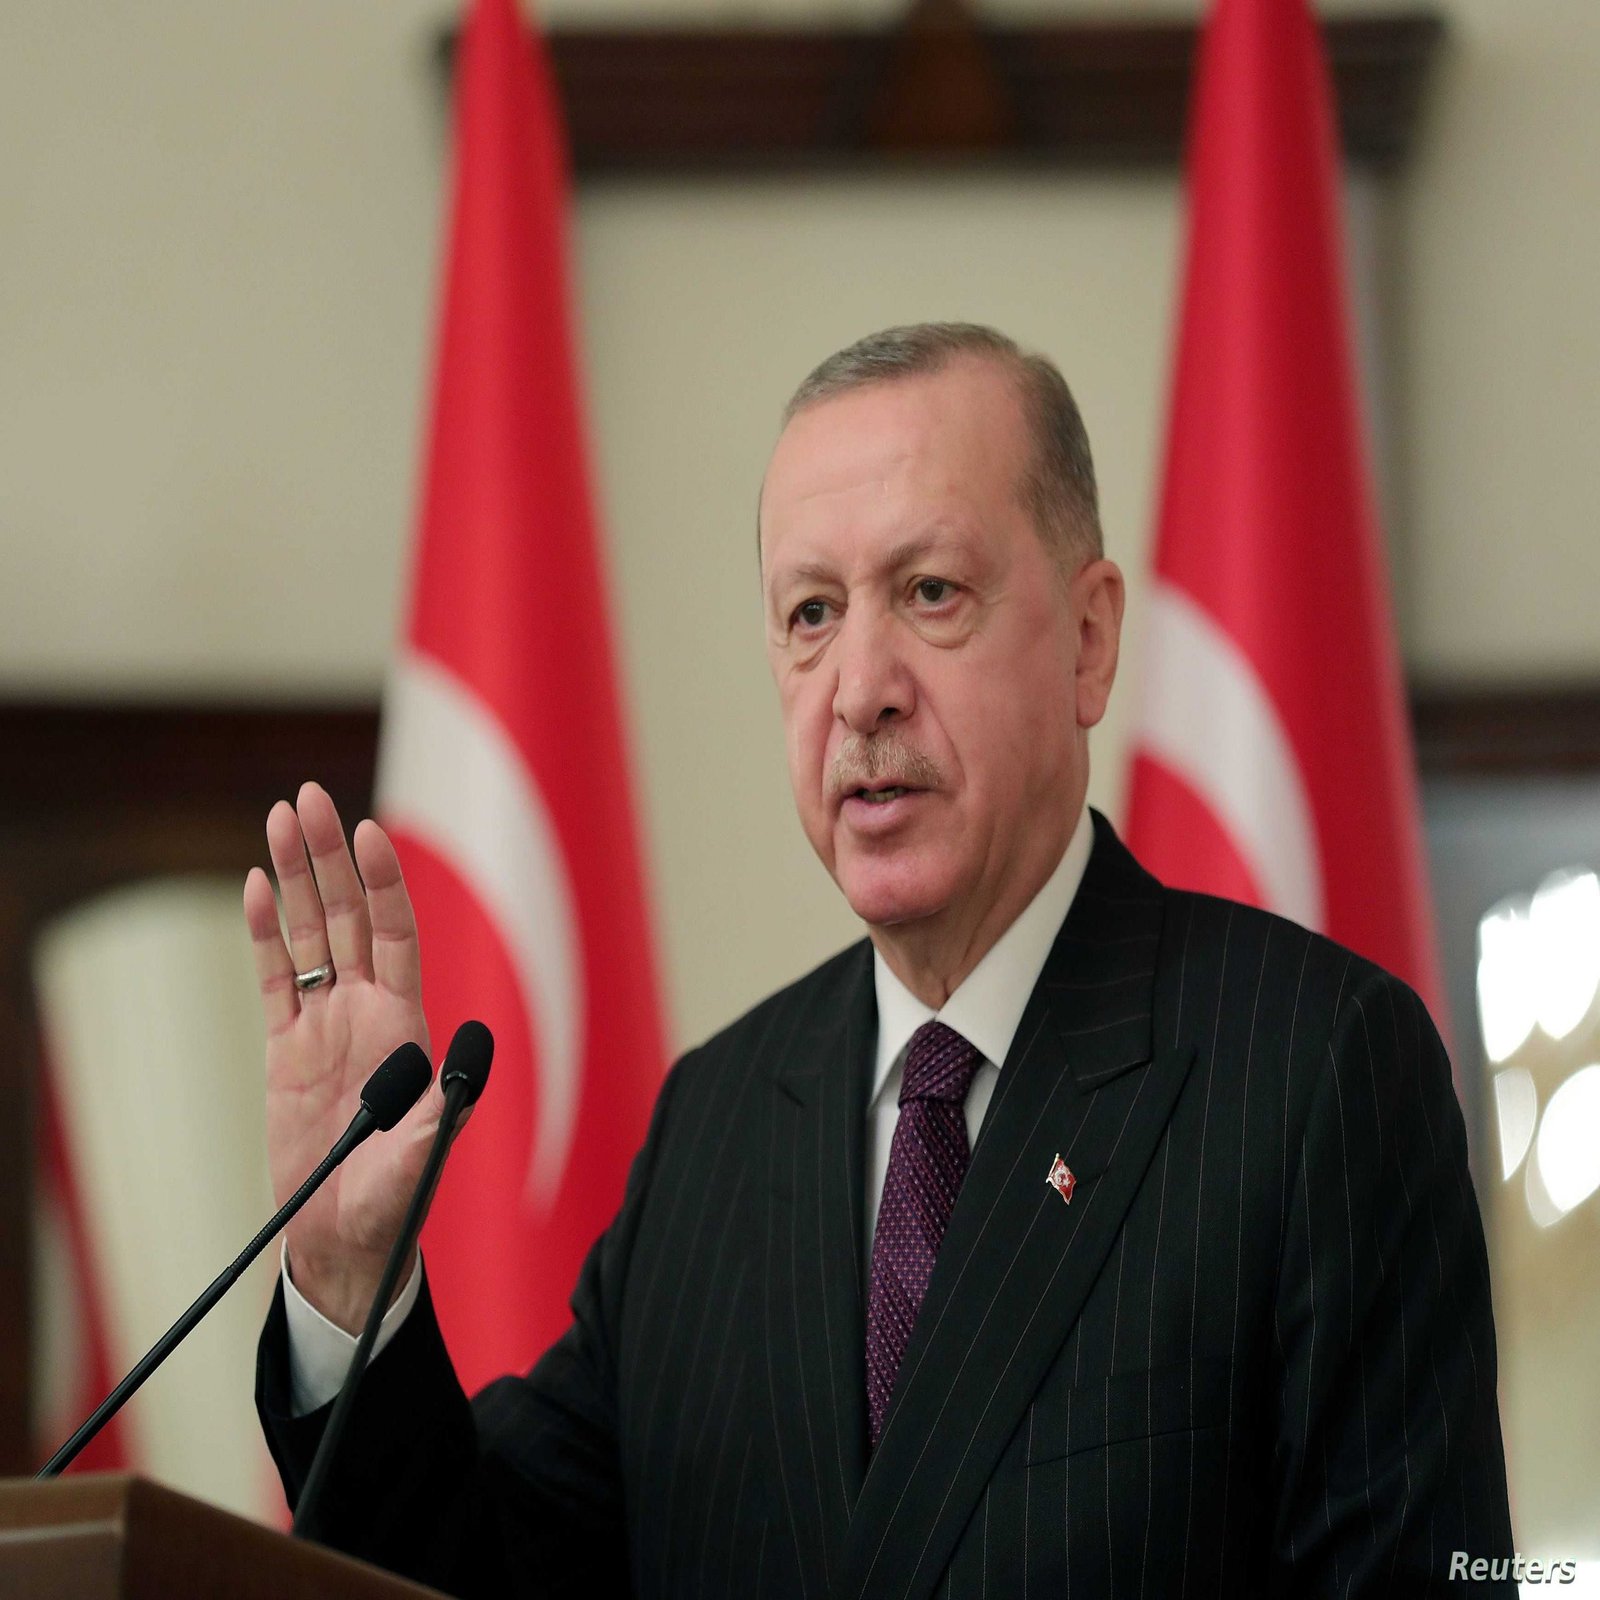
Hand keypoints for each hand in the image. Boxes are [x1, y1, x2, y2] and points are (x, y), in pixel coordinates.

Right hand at [243, 781, 437, 1333]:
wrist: (346, 1238)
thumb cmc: (394, 1201)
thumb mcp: (422, 1157)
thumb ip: (442, 1108)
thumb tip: (471, 1053)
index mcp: (406, 1023)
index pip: (394, 932)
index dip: (382, 882)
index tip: (368, 831)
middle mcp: (367, 1010)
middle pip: (348, 914)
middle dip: (330, 855)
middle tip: (309, 796)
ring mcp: (324, 1024)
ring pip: (309, 933)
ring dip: (296, 876)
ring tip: (282, 815)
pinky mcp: (285, 1049)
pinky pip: (274, 978)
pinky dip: (264, 932)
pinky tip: (258, 885)